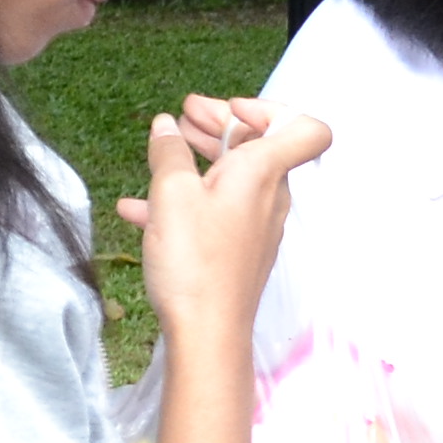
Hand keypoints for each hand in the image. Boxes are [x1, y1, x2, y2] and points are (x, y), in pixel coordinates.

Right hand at [120, 100, 330, 355]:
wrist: (207, 333)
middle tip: (183, 115)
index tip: (228, 110)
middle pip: (259, 147)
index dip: (272, 108)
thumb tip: (167, 126)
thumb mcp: (171, 195)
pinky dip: (183, 200)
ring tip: (163, 146)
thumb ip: (169, 153)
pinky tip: (135, 206)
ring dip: (200, 157)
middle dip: (220, 124)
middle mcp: (269, 197)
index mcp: (264, 173)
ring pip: (233, 178)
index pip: (306, 128)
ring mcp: (255, 225)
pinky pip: (215, 211)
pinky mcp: (238, 249)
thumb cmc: (195, 260)